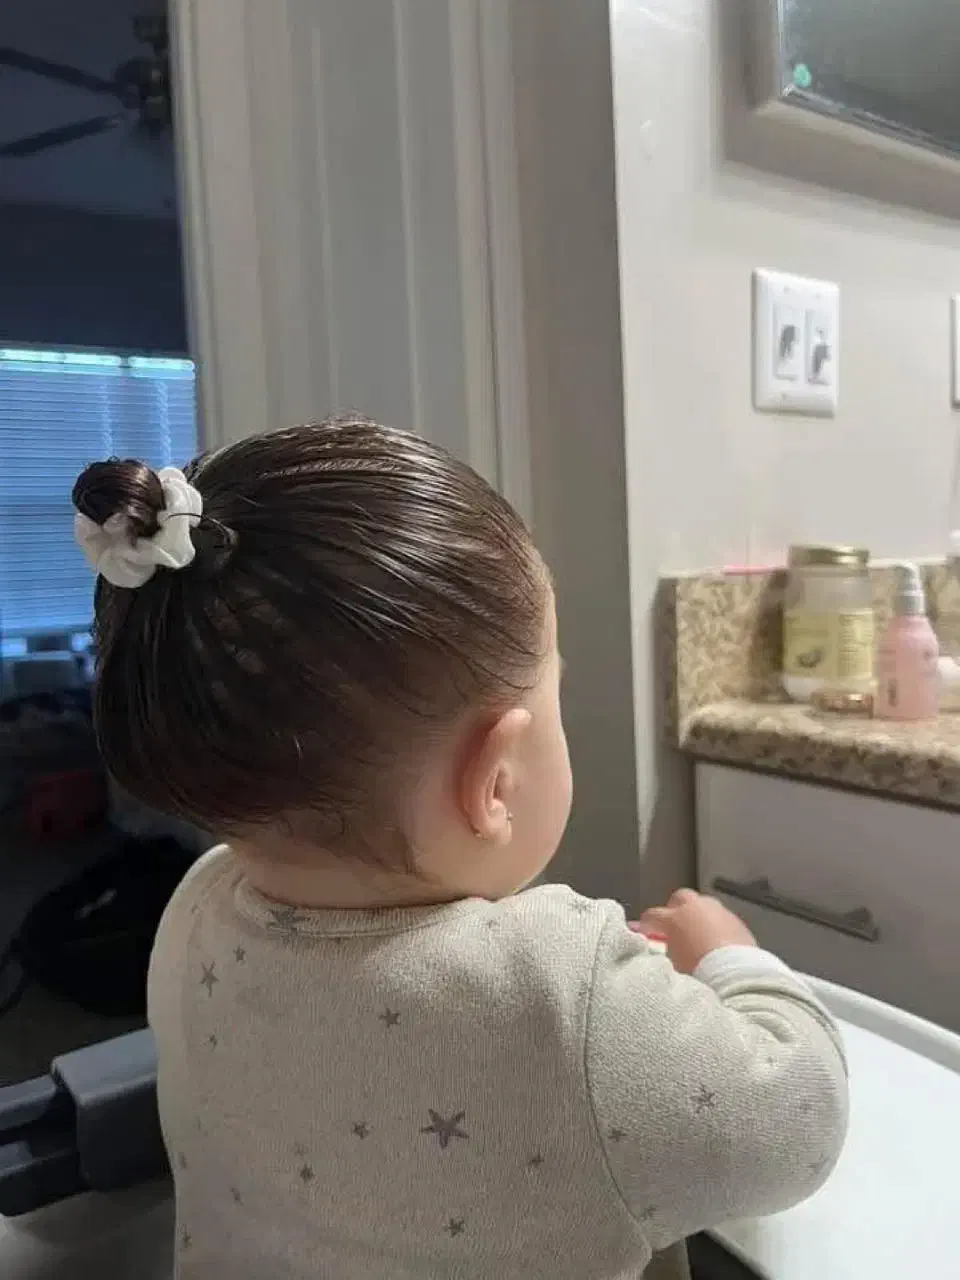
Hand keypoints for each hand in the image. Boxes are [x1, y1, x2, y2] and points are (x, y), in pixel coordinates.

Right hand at [633, 889, 755, 974]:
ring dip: (698, 914)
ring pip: (703, 904)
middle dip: (675, 908)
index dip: (646, 925)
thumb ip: (665, 949)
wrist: (735, 975)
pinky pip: (721, 916)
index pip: (652, 916)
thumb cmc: (698, 971)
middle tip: (675, 924)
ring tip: (698, 932)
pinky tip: (717, 939)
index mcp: (673, 918)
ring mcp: (717, 911)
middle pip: (680, 898)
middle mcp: (695, 908)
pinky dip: (716, 924)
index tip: (645, 933)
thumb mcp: (673, 963)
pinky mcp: (736, 920)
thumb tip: (662, 945)